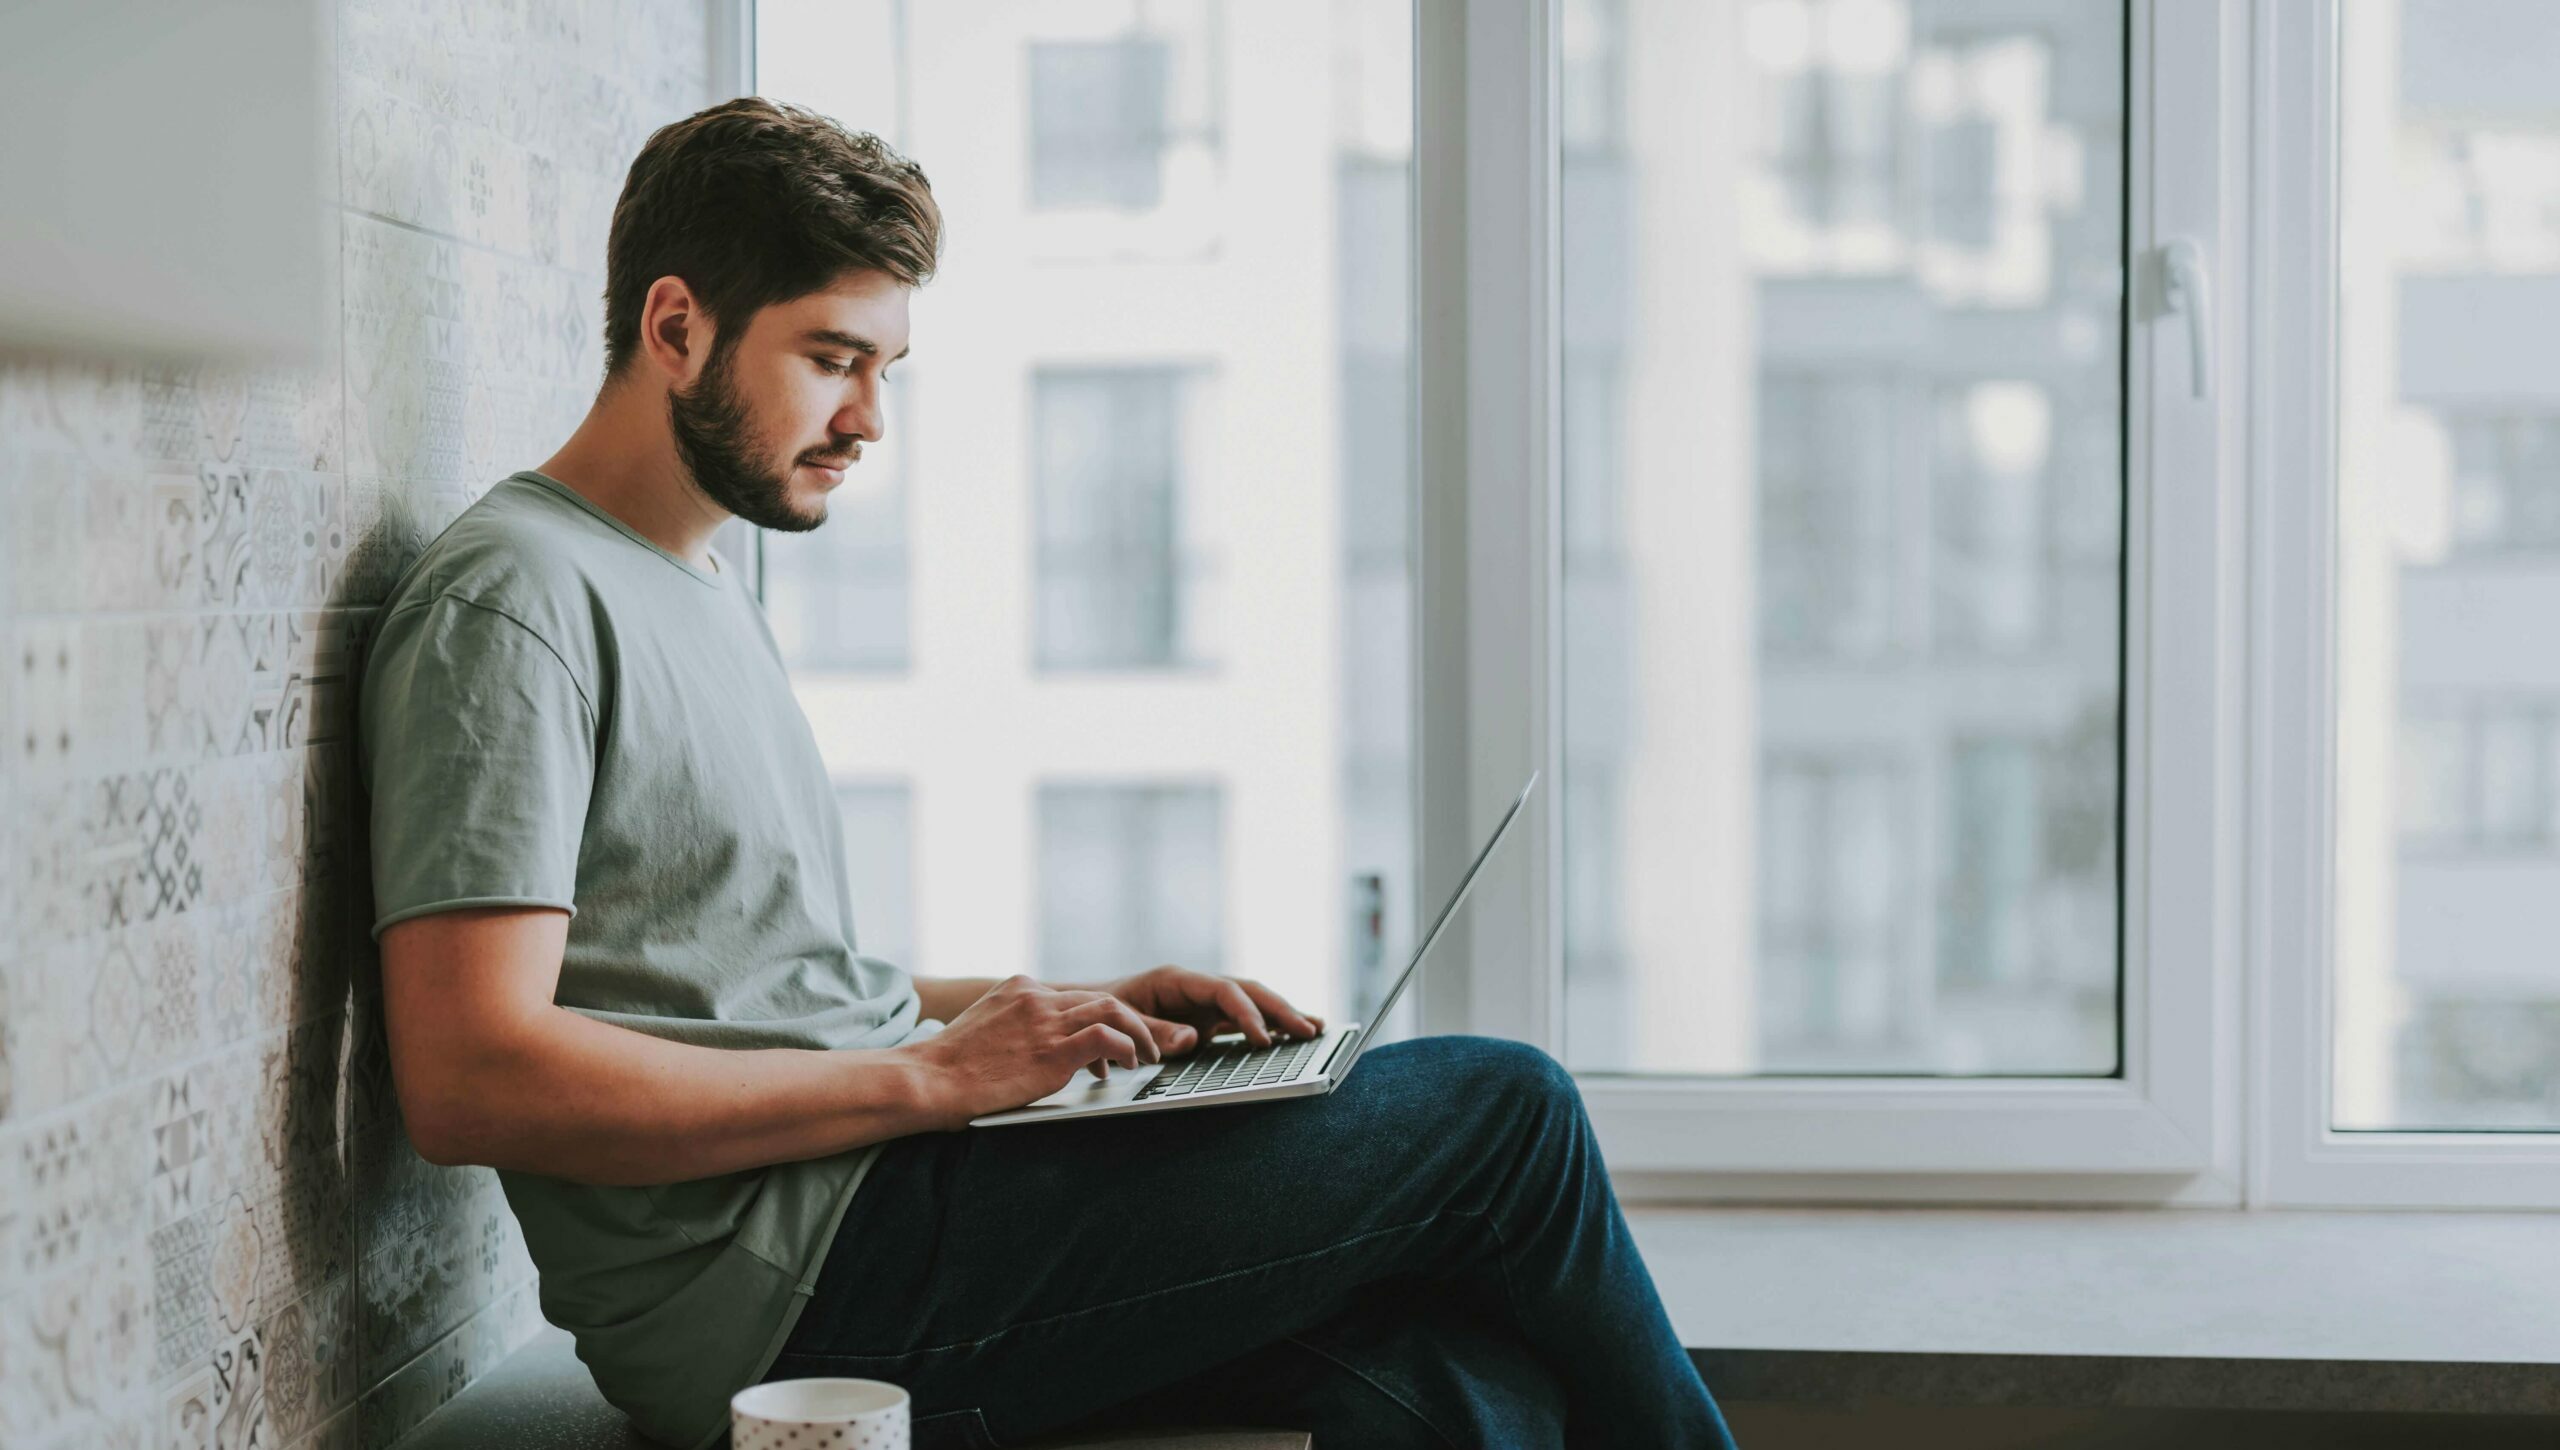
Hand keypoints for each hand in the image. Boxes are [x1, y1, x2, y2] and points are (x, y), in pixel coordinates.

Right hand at [908, 975, 1165, 1128]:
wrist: (928, 1079)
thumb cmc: (949, 1067)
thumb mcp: (984, 1028)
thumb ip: (1014, 1026)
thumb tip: (1034, 1046)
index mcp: (1020, 988)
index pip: (1075, 996)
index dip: (1099, 1020)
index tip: (1110, 1044)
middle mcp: (1036, 997)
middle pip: (1099, 998)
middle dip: (1129, 1021)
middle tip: (1145, 1044)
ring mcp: (1045, 1021)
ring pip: (1112, 1010)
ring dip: (1139, 1033)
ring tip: (1148, 1055)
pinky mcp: (1053, 1050)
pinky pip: (1106, 1037)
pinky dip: (1127, 1047)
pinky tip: (1129, 1063)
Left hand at [1099, 965, 1325, 1057]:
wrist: (1089, 1011)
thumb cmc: (1103, 1013)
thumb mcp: (1122, 1020)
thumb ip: (1156, 1029)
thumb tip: (1192, 1039)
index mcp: (1176, 980)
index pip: (1223, 991)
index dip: (1246, 1014)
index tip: (1263, 1039)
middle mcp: (1196, 987)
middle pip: (1247, 992)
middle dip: (1280, 1010)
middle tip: (1309, 1030)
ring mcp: (1204, 1002)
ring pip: (1252, 1003)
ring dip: (1283, 1015)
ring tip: (1317, 1028)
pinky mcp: (1206, 1019)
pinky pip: (1243, 1020)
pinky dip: (1269, 1027)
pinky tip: (1292, 1035)